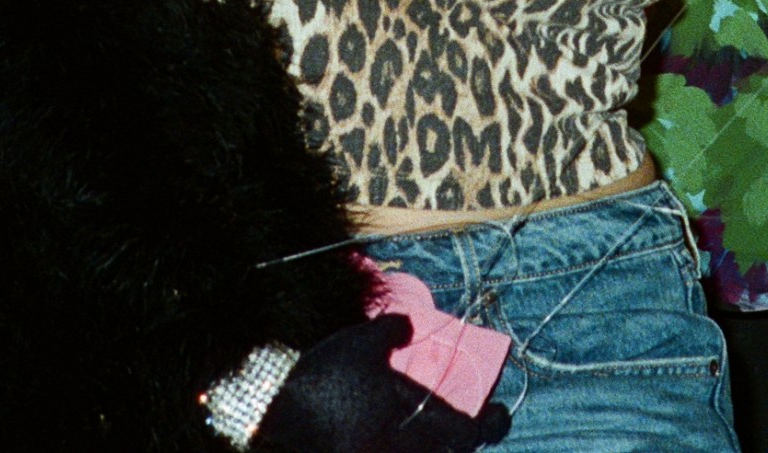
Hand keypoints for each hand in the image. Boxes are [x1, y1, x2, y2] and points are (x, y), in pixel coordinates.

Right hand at [248, 317, 510, 452]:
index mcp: (412, 427)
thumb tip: (408, 327)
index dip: (489, 424)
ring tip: (430, 427)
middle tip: (468, 421)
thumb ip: (391, 332)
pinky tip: (391, 431)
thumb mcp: (360, 344)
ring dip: (433, 444)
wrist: (270, 416)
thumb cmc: (322, 381)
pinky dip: (402, 444)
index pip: (468, 435)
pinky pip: (393, 450)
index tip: (496, 413)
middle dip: (461, 440)